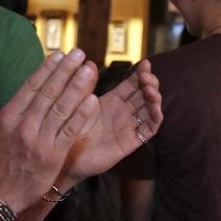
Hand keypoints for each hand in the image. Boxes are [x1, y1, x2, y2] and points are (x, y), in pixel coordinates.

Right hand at [0, 49, 99, 211]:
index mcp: (7, 117)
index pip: (30, 87)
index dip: (46, 69)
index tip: (59, 54)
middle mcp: (24, 126)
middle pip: (48, 93)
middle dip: (65, 72)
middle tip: (79, 54)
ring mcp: (39, 141)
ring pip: (61, 109)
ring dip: (77, 88)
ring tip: (89, 70)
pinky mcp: (53, 156)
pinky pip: (70, 132)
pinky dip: (81, 116)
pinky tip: (93, 101)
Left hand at [63, 60, 161, 182]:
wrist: (65, 157)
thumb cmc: (68, 129)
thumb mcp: (76, 104)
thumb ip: (84, 87)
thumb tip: (88, 63)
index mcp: (112, 101)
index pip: (132, 84)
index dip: (140, 74)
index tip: (144, 62)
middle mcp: (123, 112)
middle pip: (144, 94)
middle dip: (149, 82)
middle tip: (146, 74)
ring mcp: (129, 126)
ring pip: (150, 109)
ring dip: (154, 97)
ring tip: (149, 88)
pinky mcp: (131, 142)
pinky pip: (149, 129)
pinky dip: (155, 117)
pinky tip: (155, 107)